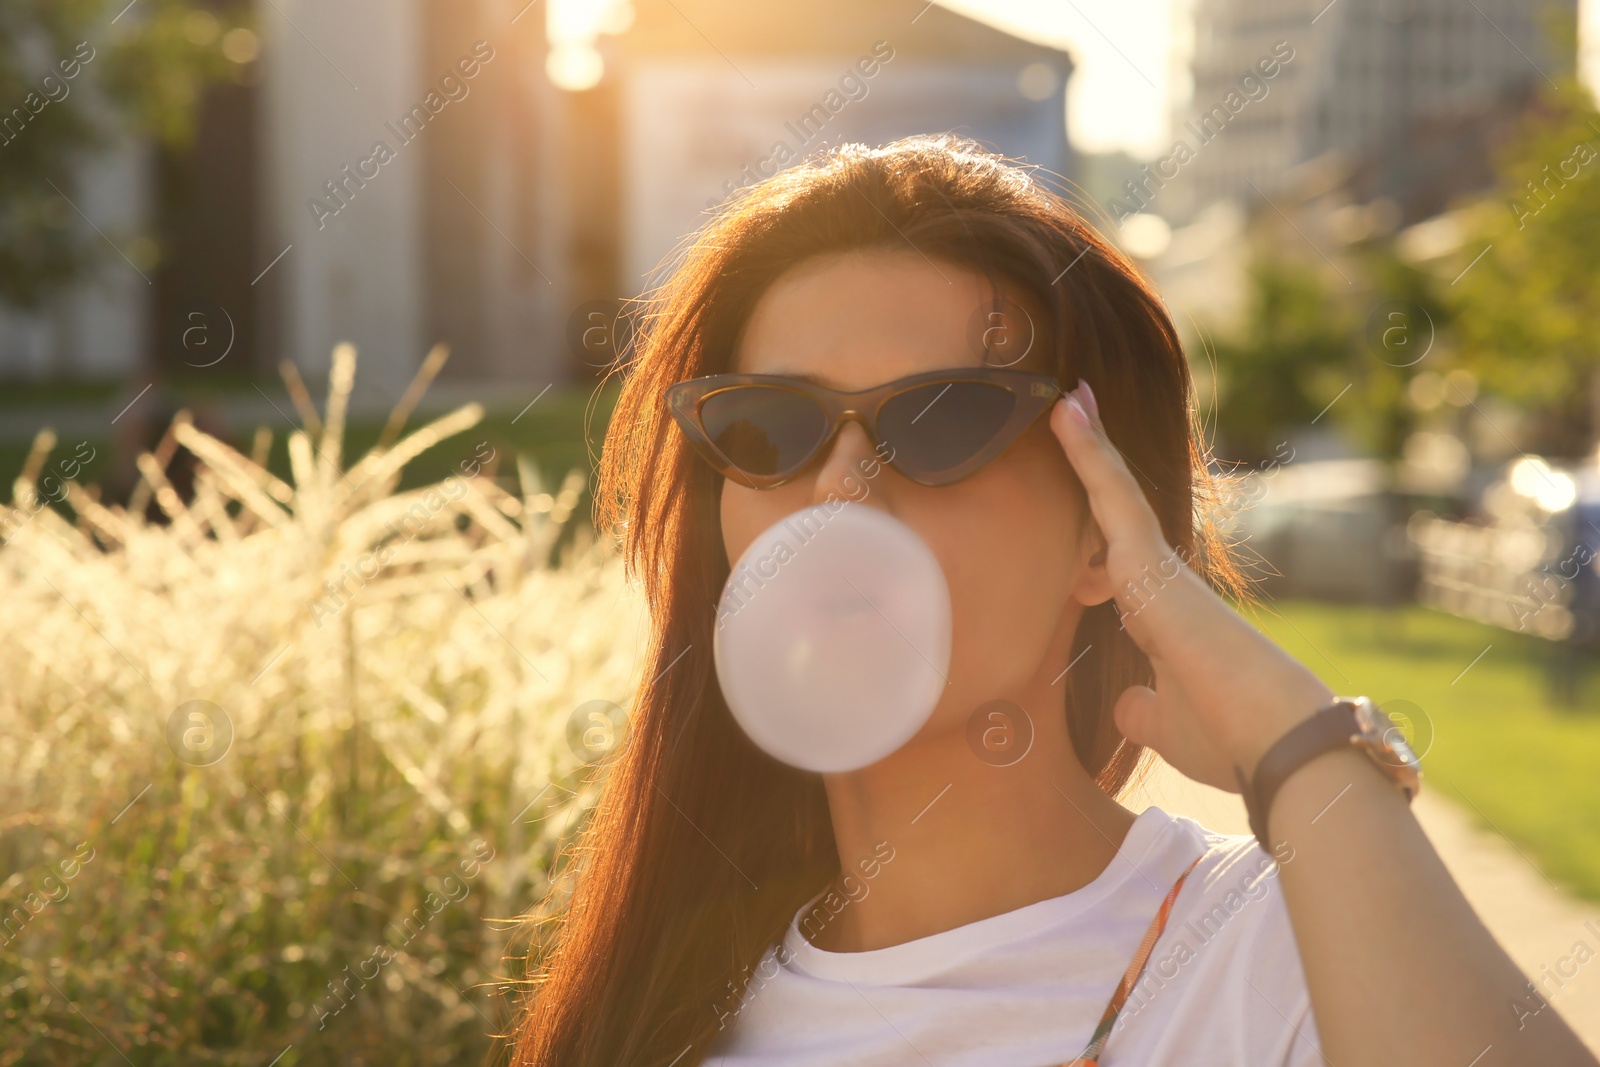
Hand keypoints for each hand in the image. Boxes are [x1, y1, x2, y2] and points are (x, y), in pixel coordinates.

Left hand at [1049, 381, 1333, 790]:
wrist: (1280, 747)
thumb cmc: (1232, 743)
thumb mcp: (1168, 728)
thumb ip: (1145, 710)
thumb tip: (1127, 704)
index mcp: (1162, 619)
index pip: (1119, 560)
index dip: (1096, 529)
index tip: (1082, 502)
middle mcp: (1164, 585)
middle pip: (1118, 514)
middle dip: (1095, 467)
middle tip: (1072, 412)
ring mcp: (1161, 571)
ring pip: (1116, 495)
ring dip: (1089, 447)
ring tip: (1065, 397)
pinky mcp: (1153, 566)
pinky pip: (1113, 498)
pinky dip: (1089, 456)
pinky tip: (1068, 417)